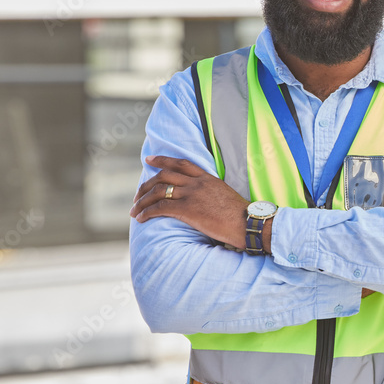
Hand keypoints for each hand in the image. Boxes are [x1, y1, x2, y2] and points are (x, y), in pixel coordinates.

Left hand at [130, 156, 253, 249]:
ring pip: (158, 191)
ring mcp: (191, 195)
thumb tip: (204, 200)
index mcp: (207, 178)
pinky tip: (141, 218)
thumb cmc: (240, 216)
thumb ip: (211, 193)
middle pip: (163, 176)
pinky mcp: (188, 209)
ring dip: (142, 201)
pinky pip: (160, 207)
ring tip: (135, 210)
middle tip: (137, 194)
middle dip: (146, 184)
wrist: (248, 223)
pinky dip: (147, 212)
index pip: (180, 163)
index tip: (149, 160)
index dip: (162, 160)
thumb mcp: (225, 196)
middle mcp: (197, 183)